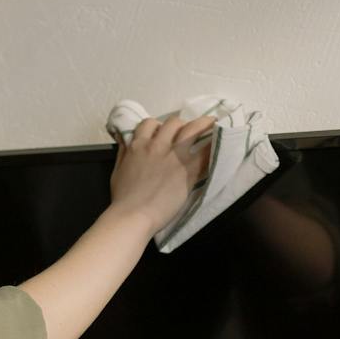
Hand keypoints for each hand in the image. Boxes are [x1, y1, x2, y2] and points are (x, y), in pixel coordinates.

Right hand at [108, 113, 217, 236]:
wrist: (133, 215)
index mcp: (138, 145)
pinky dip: (214, 145)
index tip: (163, 133)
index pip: (150, 123)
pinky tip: (221, 142)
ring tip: (213, 124)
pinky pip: (206, 151)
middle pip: (173, 123)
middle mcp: (157, 145)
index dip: (158, 126)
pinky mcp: (189, 169)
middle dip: (181, 125)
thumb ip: (123, 152)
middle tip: (188, 134)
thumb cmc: (123, 198)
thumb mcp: (117, 170)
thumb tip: (125, 140)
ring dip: (203, 125)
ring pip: (192, 128)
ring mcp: (174, 155)